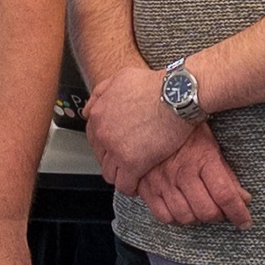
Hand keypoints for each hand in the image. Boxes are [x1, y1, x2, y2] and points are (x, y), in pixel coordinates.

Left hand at [82, 64, 192, 188]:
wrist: (176, 94)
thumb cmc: (155, 85)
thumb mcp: (121, 78)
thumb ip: (101, 92)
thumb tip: (88, 109)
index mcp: (98, 114)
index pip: (93, 138)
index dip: (107, 145)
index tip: (117, 149)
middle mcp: (102, 132)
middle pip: (101, 156)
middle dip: (113, 160)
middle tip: (127, 162)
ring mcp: (115, 148)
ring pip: (109, 173)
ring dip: (120, 175)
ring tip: (132, 175)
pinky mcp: (132, 162)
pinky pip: (124, 184)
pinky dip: (130, 187)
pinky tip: (138, 185)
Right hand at [131, 125, 252, 229]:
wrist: (155, 116)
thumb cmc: (188, 132)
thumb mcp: (213, 148)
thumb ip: (228, 176)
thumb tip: (244, 199)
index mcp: (203, 159)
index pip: (225, 195)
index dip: (239, 214)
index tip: (245, 222)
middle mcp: (182, 172)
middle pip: (206, 211)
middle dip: (219, 216)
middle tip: (221, 211)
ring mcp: (162, 181)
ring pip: (185, 216)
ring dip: (198, 218)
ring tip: (201, 209)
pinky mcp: (146, 187)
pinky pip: (163, 215)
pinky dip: (175, 218)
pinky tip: (181, 209)